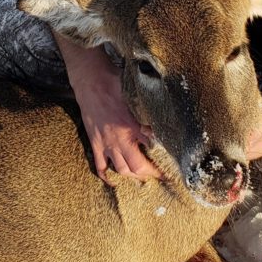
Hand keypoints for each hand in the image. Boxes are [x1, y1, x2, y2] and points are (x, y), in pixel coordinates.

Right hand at [72, 64, 160, 182]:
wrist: (90, 80)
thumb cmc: (114, 83)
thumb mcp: (136, 95)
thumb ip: (148, 110)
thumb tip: (164, 118)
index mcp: (131, 125)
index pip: (152, 149)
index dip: (162, 160)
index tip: (171, 168)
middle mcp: (118, 138)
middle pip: (136, 167)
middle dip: (149, 174)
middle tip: (159, 175)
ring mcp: (105, 142)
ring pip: (120, 169)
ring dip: (132, 175)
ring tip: (142, 176)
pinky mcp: (95, 142)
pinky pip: (100, 166)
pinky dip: (107, 176)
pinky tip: (115, 181)